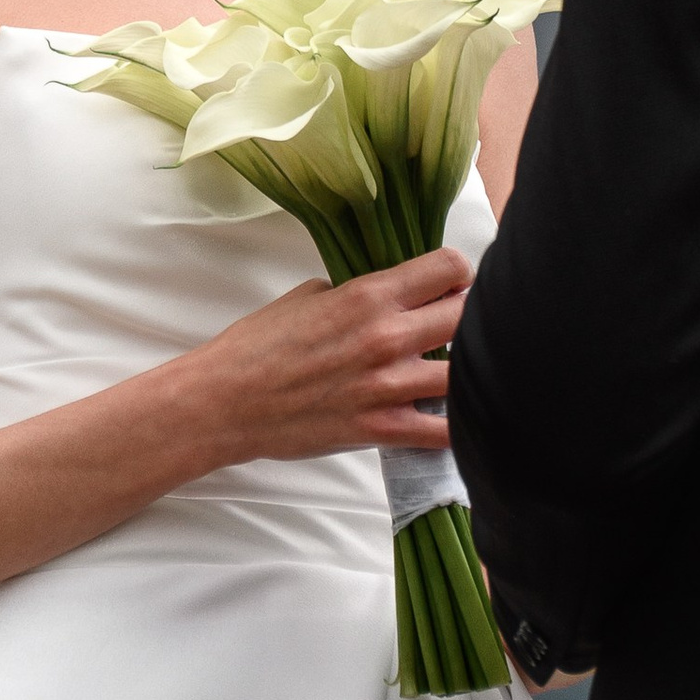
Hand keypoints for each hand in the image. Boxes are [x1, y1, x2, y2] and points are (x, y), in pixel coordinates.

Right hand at [190, 250, 473, 465]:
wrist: (227, 401)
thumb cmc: (260, 345)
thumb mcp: (310, 295)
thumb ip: (359, 292)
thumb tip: (390, 296)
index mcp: (369, 295)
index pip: (448, 267)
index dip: (459, 273)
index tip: (453, 283)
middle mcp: (387, 336)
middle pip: (467, 314)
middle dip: (471, 313)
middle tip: (459, 322)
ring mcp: (388, 386)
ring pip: (465, 372)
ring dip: (467, 366)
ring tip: (454, 366)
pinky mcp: (382, 429)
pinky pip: (444, 431)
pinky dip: (458, 424)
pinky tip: (455, 416)